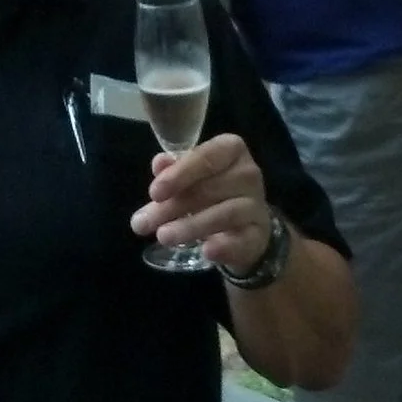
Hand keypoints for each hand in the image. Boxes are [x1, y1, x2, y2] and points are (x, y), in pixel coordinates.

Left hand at [129, 133, 273, 272]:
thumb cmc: (211, 192)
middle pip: (209, 188)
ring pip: (225, 214)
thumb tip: (159, 164)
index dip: (180, 173)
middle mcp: (249, 173)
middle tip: (143, 223)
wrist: (243, 225)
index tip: (154, 193)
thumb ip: (173, 171)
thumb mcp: (190, 177)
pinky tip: (206, 251)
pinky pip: (243, 240)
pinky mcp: (259, 235)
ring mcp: (256, 205)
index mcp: (230, 150)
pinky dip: (225, 246)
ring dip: (191, 226)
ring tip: (163, 236)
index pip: (206, 156)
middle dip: (172, 207)